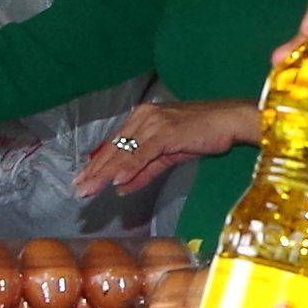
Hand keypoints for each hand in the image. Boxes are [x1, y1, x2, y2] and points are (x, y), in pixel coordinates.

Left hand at [75, 99, 257, 198]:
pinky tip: (116, 180)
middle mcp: (143, 117)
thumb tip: (121, 187)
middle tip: (78, 190)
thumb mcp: (169, 155)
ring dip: (105, 173)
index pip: (114, 146)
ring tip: (90, 189)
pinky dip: (129, 167)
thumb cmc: (203, 134)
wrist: (229, 121)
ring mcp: (153, 123)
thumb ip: (144, 170)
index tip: (82, 181)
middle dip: (95, 172)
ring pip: (124, 152)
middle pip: (114, 149)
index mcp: (142, 118)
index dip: (97, 165)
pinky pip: (143, 153)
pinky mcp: (166, 132)